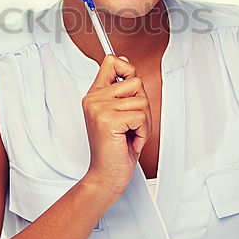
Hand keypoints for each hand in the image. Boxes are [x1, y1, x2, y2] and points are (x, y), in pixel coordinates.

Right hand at [80, 54, 151, 196]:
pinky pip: (141, 117)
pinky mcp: (108, 120)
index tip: (130, 88)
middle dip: (142, 106)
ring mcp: (99, 109)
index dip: (127, 70)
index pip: (111, 62)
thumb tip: (125, 62)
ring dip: (144, 122)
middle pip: (135, 82)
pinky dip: (143, 132)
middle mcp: (94, 99)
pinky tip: (130, 141)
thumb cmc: (114, 149)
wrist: (106, 175)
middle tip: (131, 124)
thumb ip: (122, 90)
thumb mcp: (119, 114)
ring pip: (141, 101)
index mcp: (94, 95)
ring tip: (130, 134)